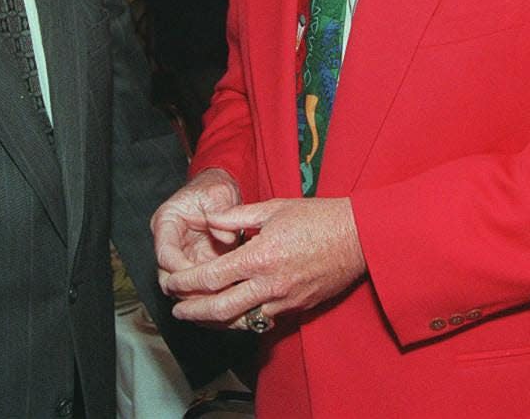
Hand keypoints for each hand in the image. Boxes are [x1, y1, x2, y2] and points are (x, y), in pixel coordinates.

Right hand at [151, 168, 241, 294]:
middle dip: (188, 290)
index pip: (165, 253)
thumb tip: (227, 238)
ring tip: (220, 301)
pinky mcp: (196, 267)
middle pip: (168, 277)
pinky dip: (209, 296)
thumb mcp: (218, 194)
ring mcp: (182, 257)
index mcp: (166, 222)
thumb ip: (221, 212)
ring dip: (199, 298)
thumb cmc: (213, 189)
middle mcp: (170, 243)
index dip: (180, 270)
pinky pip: (197, 288)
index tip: (200, 277)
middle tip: (211, 297)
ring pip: (181, 288)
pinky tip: (225, 300)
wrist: (219, 192)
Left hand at [163, 196, 365, 328]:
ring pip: (240, 321)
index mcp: (259, 256)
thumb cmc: (316, 217)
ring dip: (214, 322)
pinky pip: (262, 321)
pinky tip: (232, 316)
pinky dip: (242, 321)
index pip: (211, 278)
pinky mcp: (297, 308)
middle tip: (177, 310)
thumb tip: (207, 219)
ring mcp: (283, 300)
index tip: (171, 282)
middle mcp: (268, 284)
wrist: (358, 237)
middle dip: (193, 312)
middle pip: (220, 309)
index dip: (185, 283)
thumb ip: (235, 217)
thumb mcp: (272, 208)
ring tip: (198, 316)